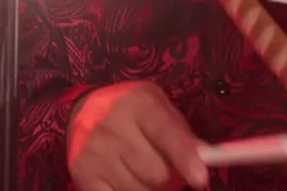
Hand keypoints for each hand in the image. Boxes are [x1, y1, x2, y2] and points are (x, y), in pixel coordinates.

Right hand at [67, 81, 208, 190]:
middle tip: (170, 175)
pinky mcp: (83, 173)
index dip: (184, 157)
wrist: (84, 110)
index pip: (165, 133)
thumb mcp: (158, 108)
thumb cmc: (131, 111)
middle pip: (155, 172)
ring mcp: (95, 152)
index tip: (200, 178)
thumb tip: (203, 157)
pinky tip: (128, 182)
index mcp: (138, 104)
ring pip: (137, 190)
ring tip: (146, 175)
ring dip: (150, 190)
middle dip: (170, 180)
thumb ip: (180, 131)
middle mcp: (113, 125)